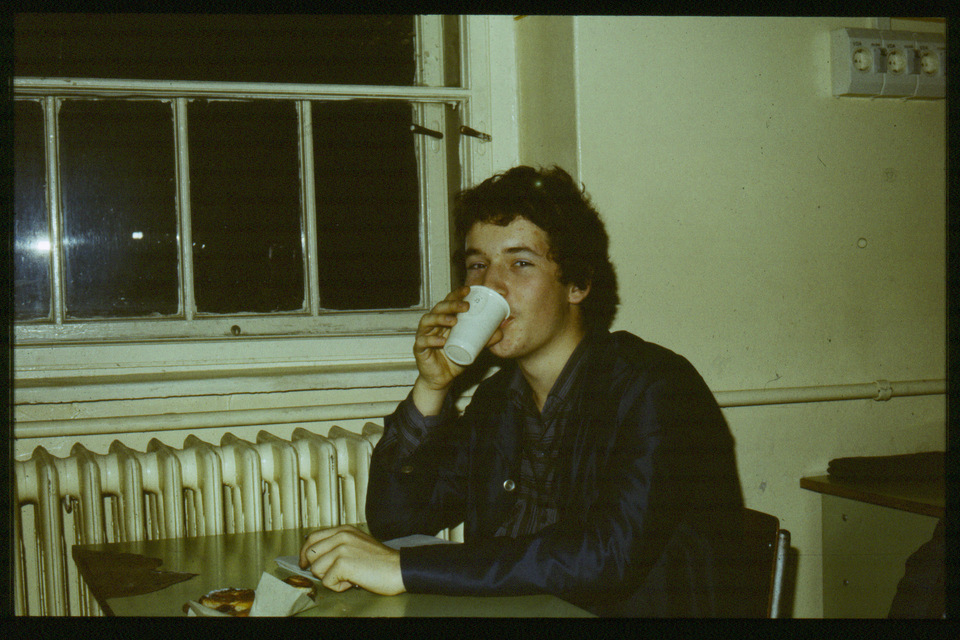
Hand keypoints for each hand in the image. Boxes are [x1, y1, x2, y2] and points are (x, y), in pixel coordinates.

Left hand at [298, 525, 404, 594]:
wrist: (398, 568)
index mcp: (344, 530)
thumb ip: (339, 544)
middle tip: (333, 575)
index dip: (305, 553)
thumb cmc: (381, 561)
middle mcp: (341, 535)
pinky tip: (354, 582)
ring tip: (349, 577)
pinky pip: (328, 581)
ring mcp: (341, 548)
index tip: (305, 564)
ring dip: (330, 579)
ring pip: (316, 569)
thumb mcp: (358, 543)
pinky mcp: (343, 563)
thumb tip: (316, 557)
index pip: (312, 538)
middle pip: (310, 554)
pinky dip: (339, 587)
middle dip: (318, 568)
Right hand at [411, 286, 502, 414]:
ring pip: (427, 321)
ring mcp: (424, 335)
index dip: (456, 295)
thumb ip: (484, 340)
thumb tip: (500, 332)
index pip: (448, 302)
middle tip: (465, 306)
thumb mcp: (472, 349)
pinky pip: (422, 341)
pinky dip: (431, 340)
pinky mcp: (419, 348)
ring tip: (454, 321)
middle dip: (451, 304)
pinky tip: (441, 341)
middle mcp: (433, 324)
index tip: (467, 290)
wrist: (442, 379)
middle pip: (438, 308)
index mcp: (444, 320)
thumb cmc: (454, 359)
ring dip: (440, 318)